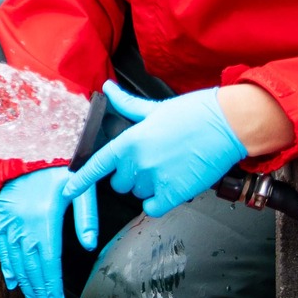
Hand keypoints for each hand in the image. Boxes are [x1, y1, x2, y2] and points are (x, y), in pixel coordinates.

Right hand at [0, 166, 98, 297]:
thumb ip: (86, 217)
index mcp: (46, 218)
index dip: (52, 285)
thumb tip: (89, 245)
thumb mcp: (80, 188)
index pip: (50, 261)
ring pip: (17, 261)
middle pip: (33, 266)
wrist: (29, 150)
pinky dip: (7, 266)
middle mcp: (25, 224)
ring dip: (26, 284)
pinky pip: (3, 247)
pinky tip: (12, 282)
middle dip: (41, 292)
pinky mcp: (2, 218)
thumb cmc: (59, 169)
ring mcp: (11, 223)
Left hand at [61, 82, 246, 218]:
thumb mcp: (155, 108)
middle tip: (153, 161)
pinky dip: (160, 202)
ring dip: (149, 187)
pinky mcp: (175, 193)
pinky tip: (171, 187)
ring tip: (169, 168)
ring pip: (139, 194)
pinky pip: (154, 208)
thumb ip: (127, 105)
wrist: (229, 123)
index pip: (97, 165)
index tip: (68, 190)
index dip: (81, 181)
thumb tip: (108, 89)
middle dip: (132, 176)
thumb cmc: (195, 113)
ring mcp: (156, 179)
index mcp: (129, 141)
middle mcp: (138, 162)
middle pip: (120, 183)